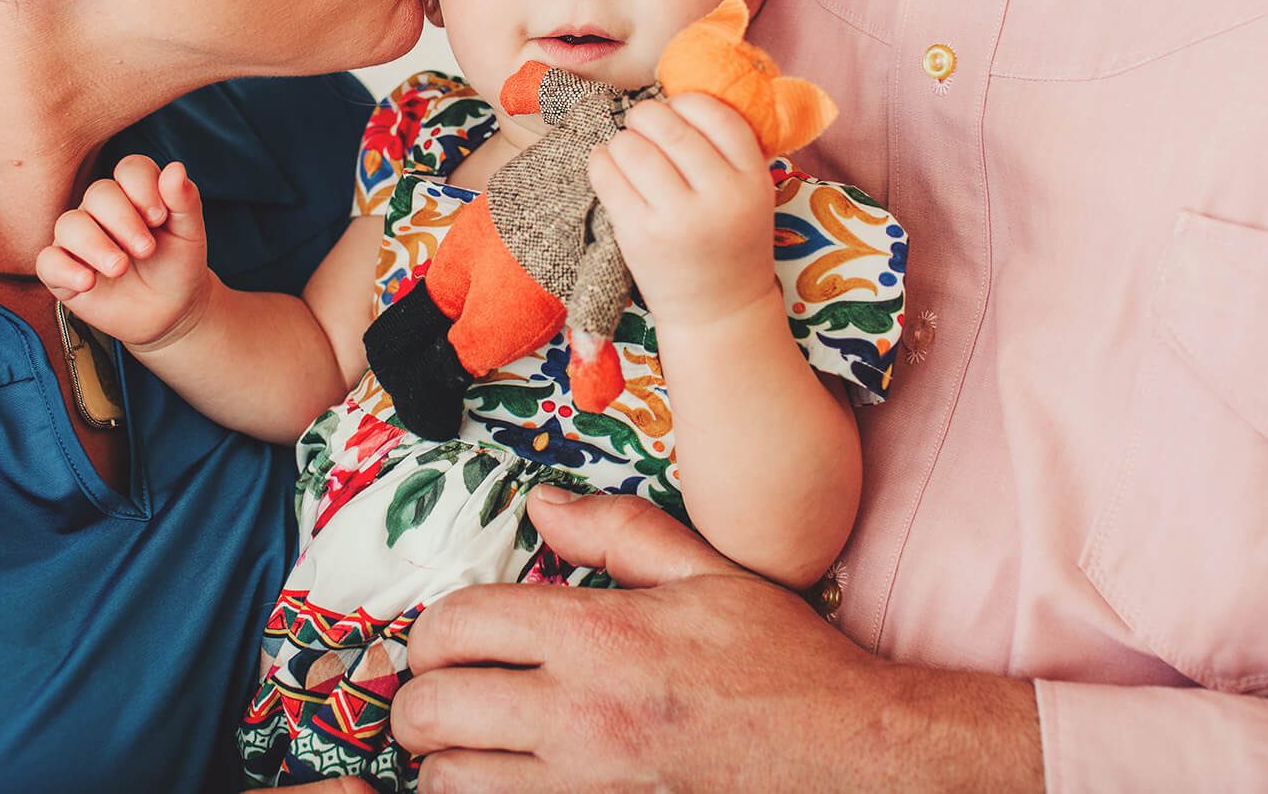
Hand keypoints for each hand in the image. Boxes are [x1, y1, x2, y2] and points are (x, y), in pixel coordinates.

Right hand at [35, 155, 211, 349]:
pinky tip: (88, 282)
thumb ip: (185, 201)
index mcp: (134, 193)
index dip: (143, 188)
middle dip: (123, 220)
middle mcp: (101, 210)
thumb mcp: (189, 233)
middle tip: (146, 250)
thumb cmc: (177, 265)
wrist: (171, 311)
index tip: (160, 217)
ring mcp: (78, 239)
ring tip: (120, 268)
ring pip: (69, 225)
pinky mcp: (62, 270)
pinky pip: (48, 262)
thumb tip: (176, 168)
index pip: (130, 170)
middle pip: (98, 194)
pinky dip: (65, 270)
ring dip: (95, 245)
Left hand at [392, 490, 1043, 792]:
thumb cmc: (783, 662)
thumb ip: (617, 530)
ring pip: (449, 784)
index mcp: (599, 637)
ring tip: (463, 747)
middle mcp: (580, 716)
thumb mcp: (708, 571)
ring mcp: (586, 785)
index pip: (461, 625)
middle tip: (436, 694)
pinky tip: (502, 782)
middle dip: (418, 699)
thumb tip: (539, 502)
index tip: (442, 640)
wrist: (849, 754)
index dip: (432, 631)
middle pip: (434, 711)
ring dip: (442, 763)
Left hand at [587, 94, 777, 326]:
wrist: (721, 310)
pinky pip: (607, 176)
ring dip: (622, 141)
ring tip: (626, 152)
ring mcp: (678, 218)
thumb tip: (674, 94)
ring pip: (633, 147)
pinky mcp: (640, 235)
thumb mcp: (750, 194)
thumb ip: (726, 151)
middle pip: (669, 126)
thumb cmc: (730, 240)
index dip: (686, 103)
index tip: (675, 112)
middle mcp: (720, 196)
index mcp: (754, 179)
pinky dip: (600, 161)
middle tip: (641, 126)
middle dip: (645, 116)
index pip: (716, 114)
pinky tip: (608, 167)